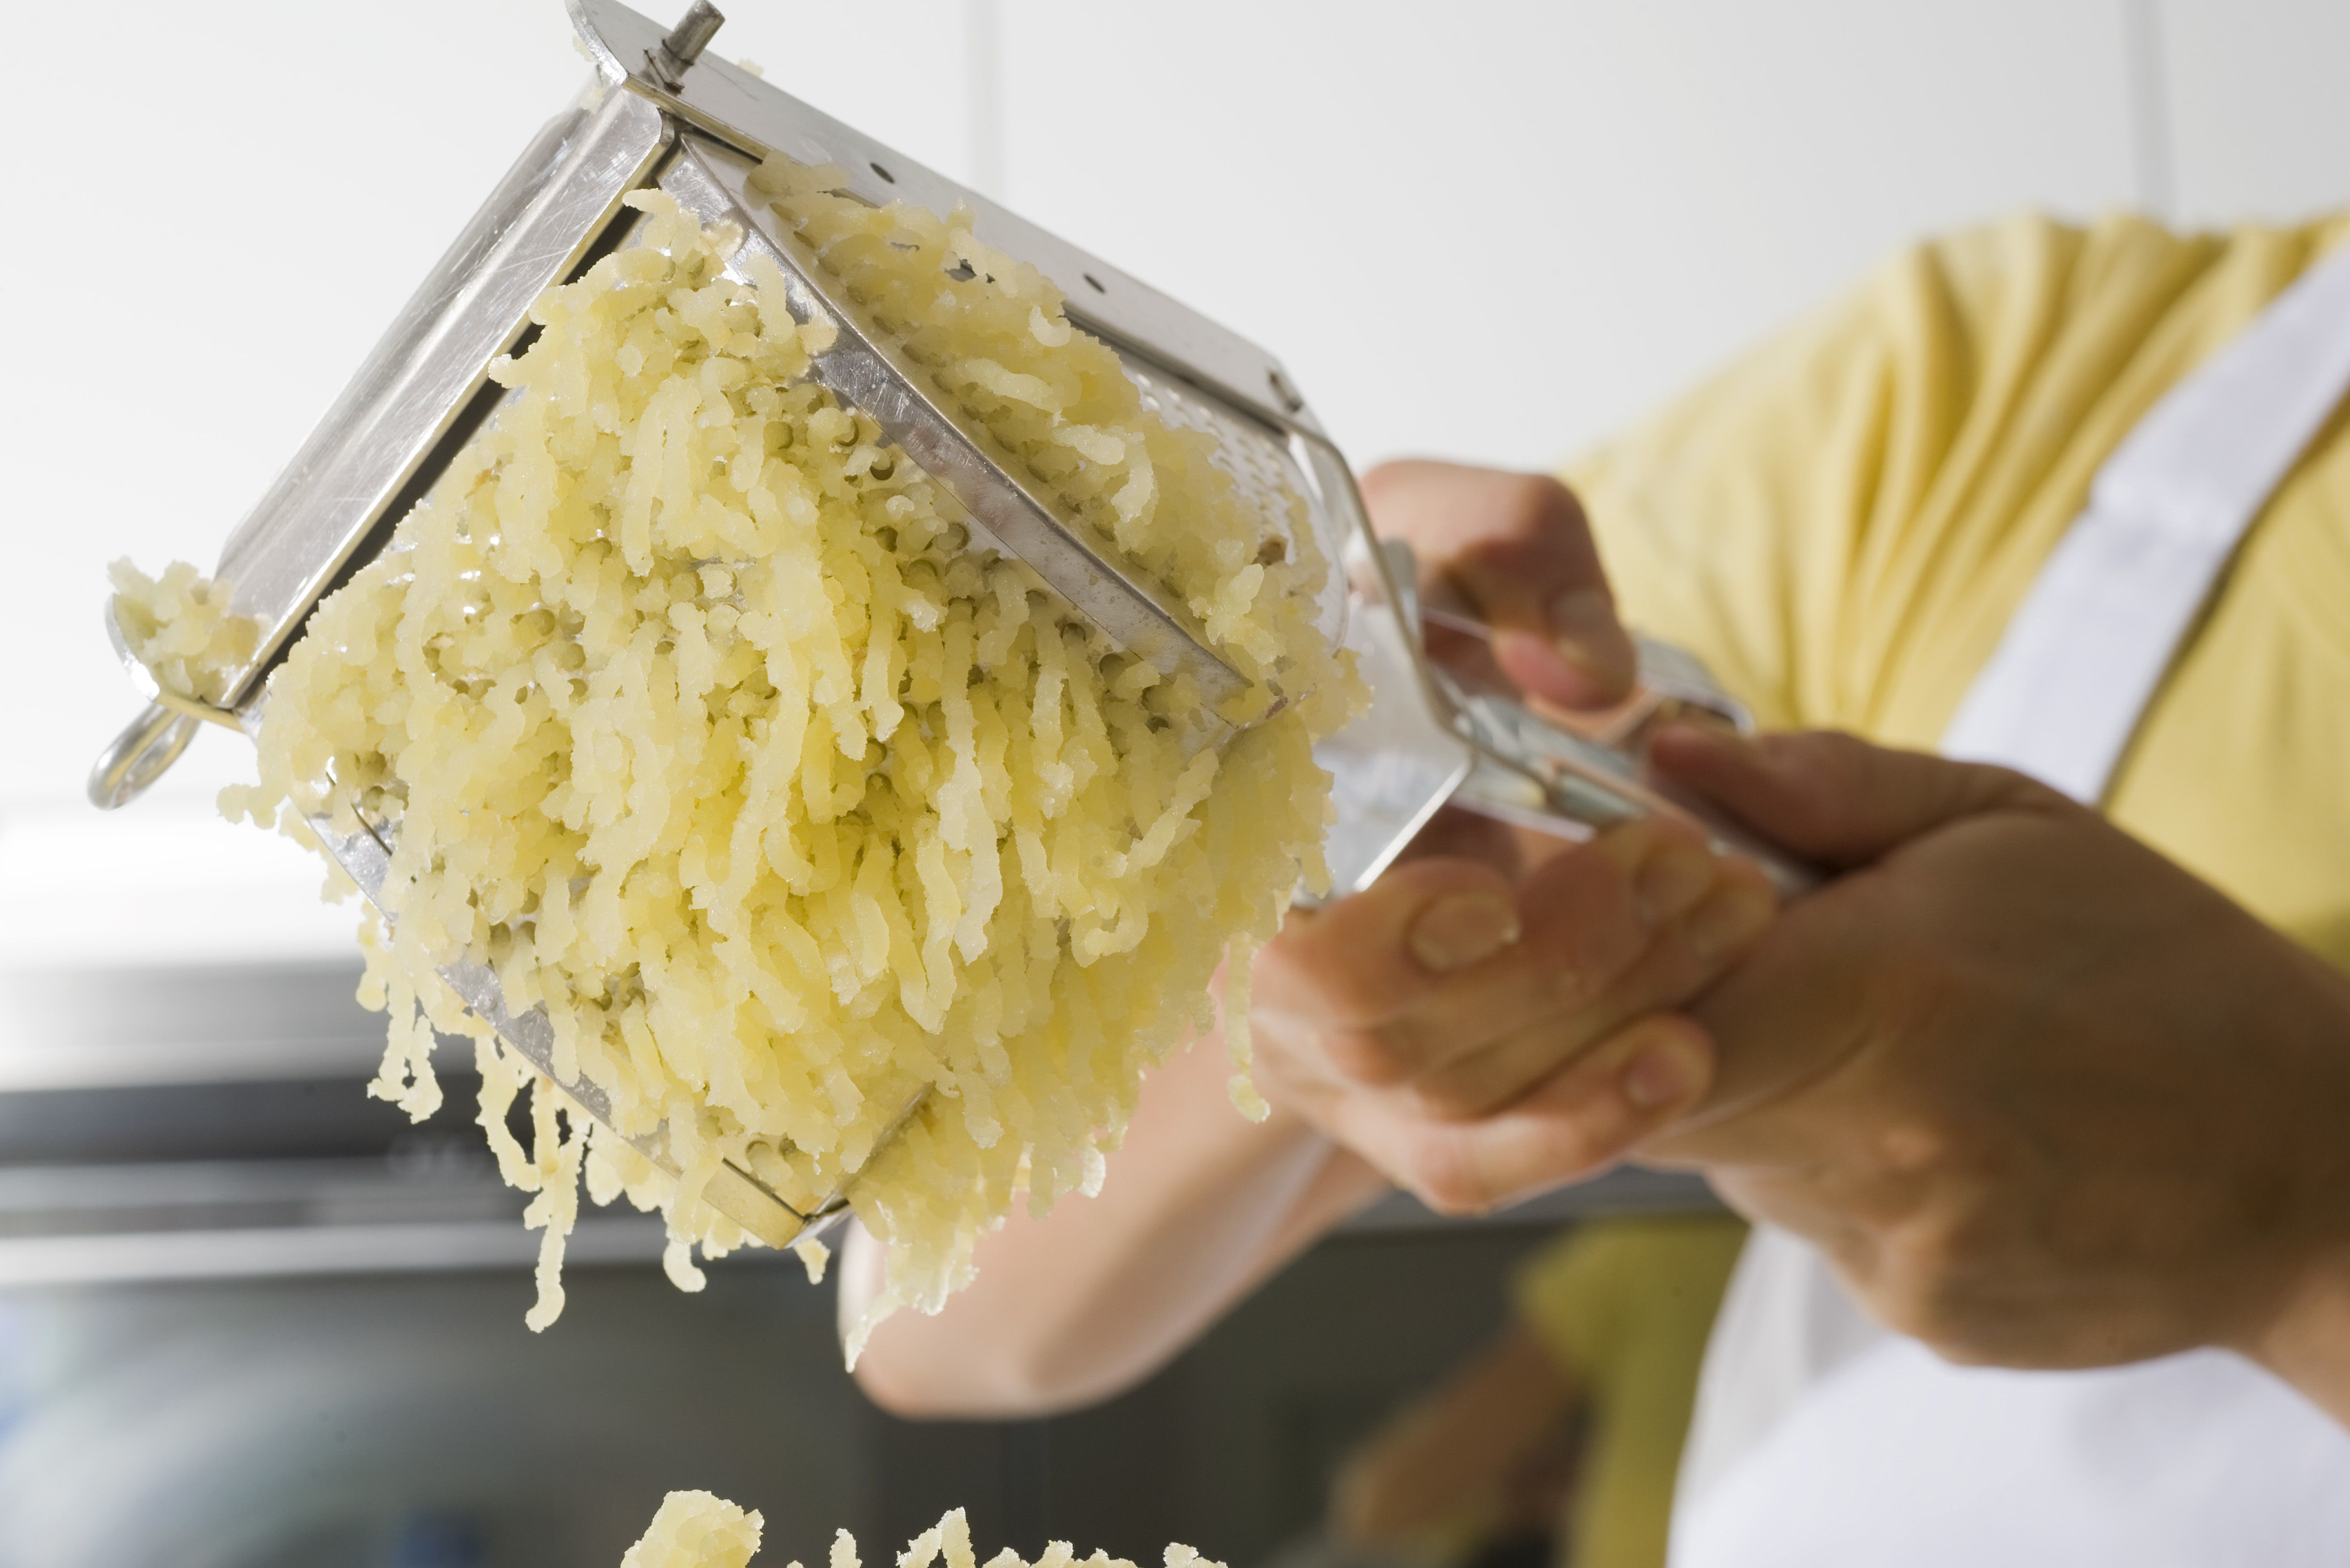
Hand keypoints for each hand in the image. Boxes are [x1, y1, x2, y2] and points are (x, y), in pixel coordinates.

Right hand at [1247, 461, 1776, 1214]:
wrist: (1409, 690)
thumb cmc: (1410, 602)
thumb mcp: (1451, 527)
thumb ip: (1515, 552)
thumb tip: (1584, 678)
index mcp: (1232, 834)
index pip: (1279, 955)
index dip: (1380, 952)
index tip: (1488, 891)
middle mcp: (1259, 971)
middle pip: (1393, 1043)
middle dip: (1557, 963)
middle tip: (1681, 858)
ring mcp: (1327, 1056)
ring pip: (1456, 1102)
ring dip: (1608, 1017)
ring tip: (1728, 909)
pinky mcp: (1400, 1106)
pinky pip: (1473, 1166)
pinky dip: (1582, 1126)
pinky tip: (1683, 1055)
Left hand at [1641, 725, 2349, 1416]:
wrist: (2313, 1167)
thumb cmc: (2162, 965)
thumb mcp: (2007, 823)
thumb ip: (1823, 785)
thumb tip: (1665, 754)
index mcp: (1885, 995)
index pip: (1641, 1005)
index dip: (1608, 967)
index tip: (1640, 924)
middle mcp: (1876, 1139)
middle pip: (1655, 1091)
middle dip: (1672, 1023)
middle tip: (1774, 972)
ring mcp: (1893, 1246)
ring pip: (1732, 1156)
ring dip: (1763, 1090)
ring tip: (1894, 1048)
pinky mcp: (1915, 1312)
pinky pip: (1815, 1224)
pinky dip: (1840, 1170)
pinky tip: (1946, 1131)